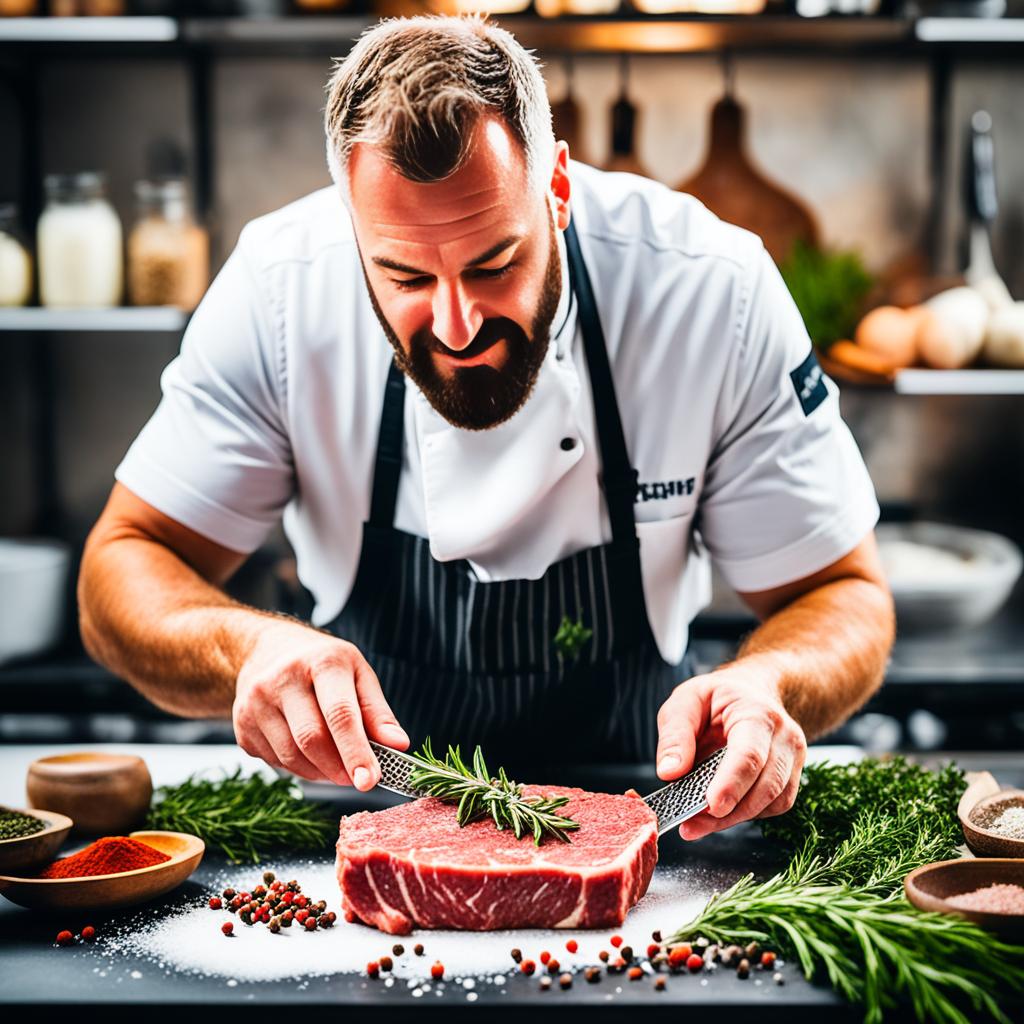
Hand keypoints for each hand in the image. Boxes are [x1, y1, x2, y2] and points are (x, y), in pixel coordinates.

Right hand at [232, 619, 408, 790]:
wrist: (266, 650)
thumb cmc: (322, 664)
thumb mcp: (358, 674)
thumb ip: (379, 713)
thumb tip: (398, 746)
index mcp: (322, 661)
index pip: (340, 713)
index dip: (356, 751)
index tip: (370, 780)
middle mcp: (283, 678)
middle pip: (311, 739)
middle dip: (339, 768)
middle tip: (357, 779)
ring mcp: (255, 702)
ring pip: (291, 756)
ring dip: (320, 772)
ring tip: (337, 765)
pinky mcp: (241, 724)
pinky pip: (275, 761)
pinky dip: (299, 768)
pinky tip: (309, 754)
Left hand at [655, 657, 805, 839]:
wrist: (750, 692)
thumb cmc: (717, 697)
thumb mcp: (685, 701)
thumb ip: (674, 735)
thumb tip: (669, 772)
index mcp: (757, 713)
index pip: (750, 755)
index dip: (731, 784)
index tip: (710, 806)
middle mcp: (784, 737)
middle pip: (767, 785)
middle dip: (730, 811)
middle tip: (692, 824)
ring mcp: (792, 759)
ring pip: (773, 801)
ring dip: (736, 818)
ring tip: (699, 822)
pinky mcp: (791, 778)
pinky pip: (773, 807)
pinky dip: (746, 815)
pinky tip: (720, 814)